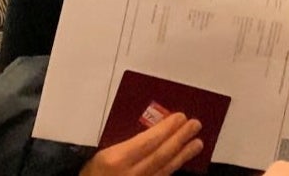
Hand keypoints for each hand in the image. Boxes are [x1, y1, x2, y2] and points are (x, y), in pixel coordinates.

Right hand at [79, 113, 202, 175]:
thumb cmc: (90, 173)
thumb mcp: (100, 154)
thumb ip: (124, 144)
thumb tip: (151, 130)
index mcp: (115, 158)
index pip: (148, 141)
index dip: (166, 129)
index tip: (180, 117)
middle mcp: (129, 174)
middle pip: (161, 154)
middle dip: (180, 139)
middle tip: (195, 125)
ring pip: (165, 169)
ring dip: (183, 155)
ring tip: (197, 143)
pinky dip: (172, 169)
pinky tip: (181, 161)